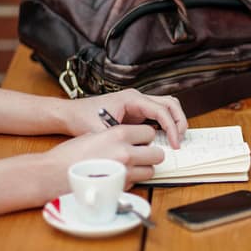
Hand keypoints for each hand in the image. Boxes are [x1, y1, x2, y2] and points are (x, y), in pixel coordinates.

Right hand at [44, 125, 162, 192]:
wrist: (52, 174)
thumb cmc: (69, 155)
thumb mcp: (94, 134)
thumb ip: (115, 137)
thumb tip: (130, 139)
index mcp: (119, 134)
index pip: (150, 132)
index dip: (146, 137)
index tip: (141, 140)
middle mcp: (126, 152)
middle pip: (158, 154)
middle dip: (151, 154)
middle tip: (142, 155)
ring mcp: (125, 172)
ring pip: (151, 171)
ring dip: (143, 169)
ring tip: (129, 167)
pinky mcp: (120, 188)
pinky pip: (137, 183)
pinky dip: (131, 181)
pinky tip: (117, 177)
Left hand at [62, 89, 187, 148]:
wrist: (70, 113)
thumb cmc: (82, 118)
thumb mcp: (101, 132)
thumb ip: (120, 141)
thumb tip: (138, 152)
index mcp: (131, 98)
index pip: (161, 110)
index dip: (172, 127)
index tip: (174, 143)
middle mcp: (138, 98)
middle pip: (170, 104)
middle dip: (179, 121)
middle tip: (180, 140)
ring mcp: (138, 103)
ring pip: (167, 106)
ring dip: (175, 121)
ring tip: (175, 139)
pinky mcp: (137, 111)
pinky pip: (159, 114)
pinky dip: (166, 125)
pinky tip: (164, 139)